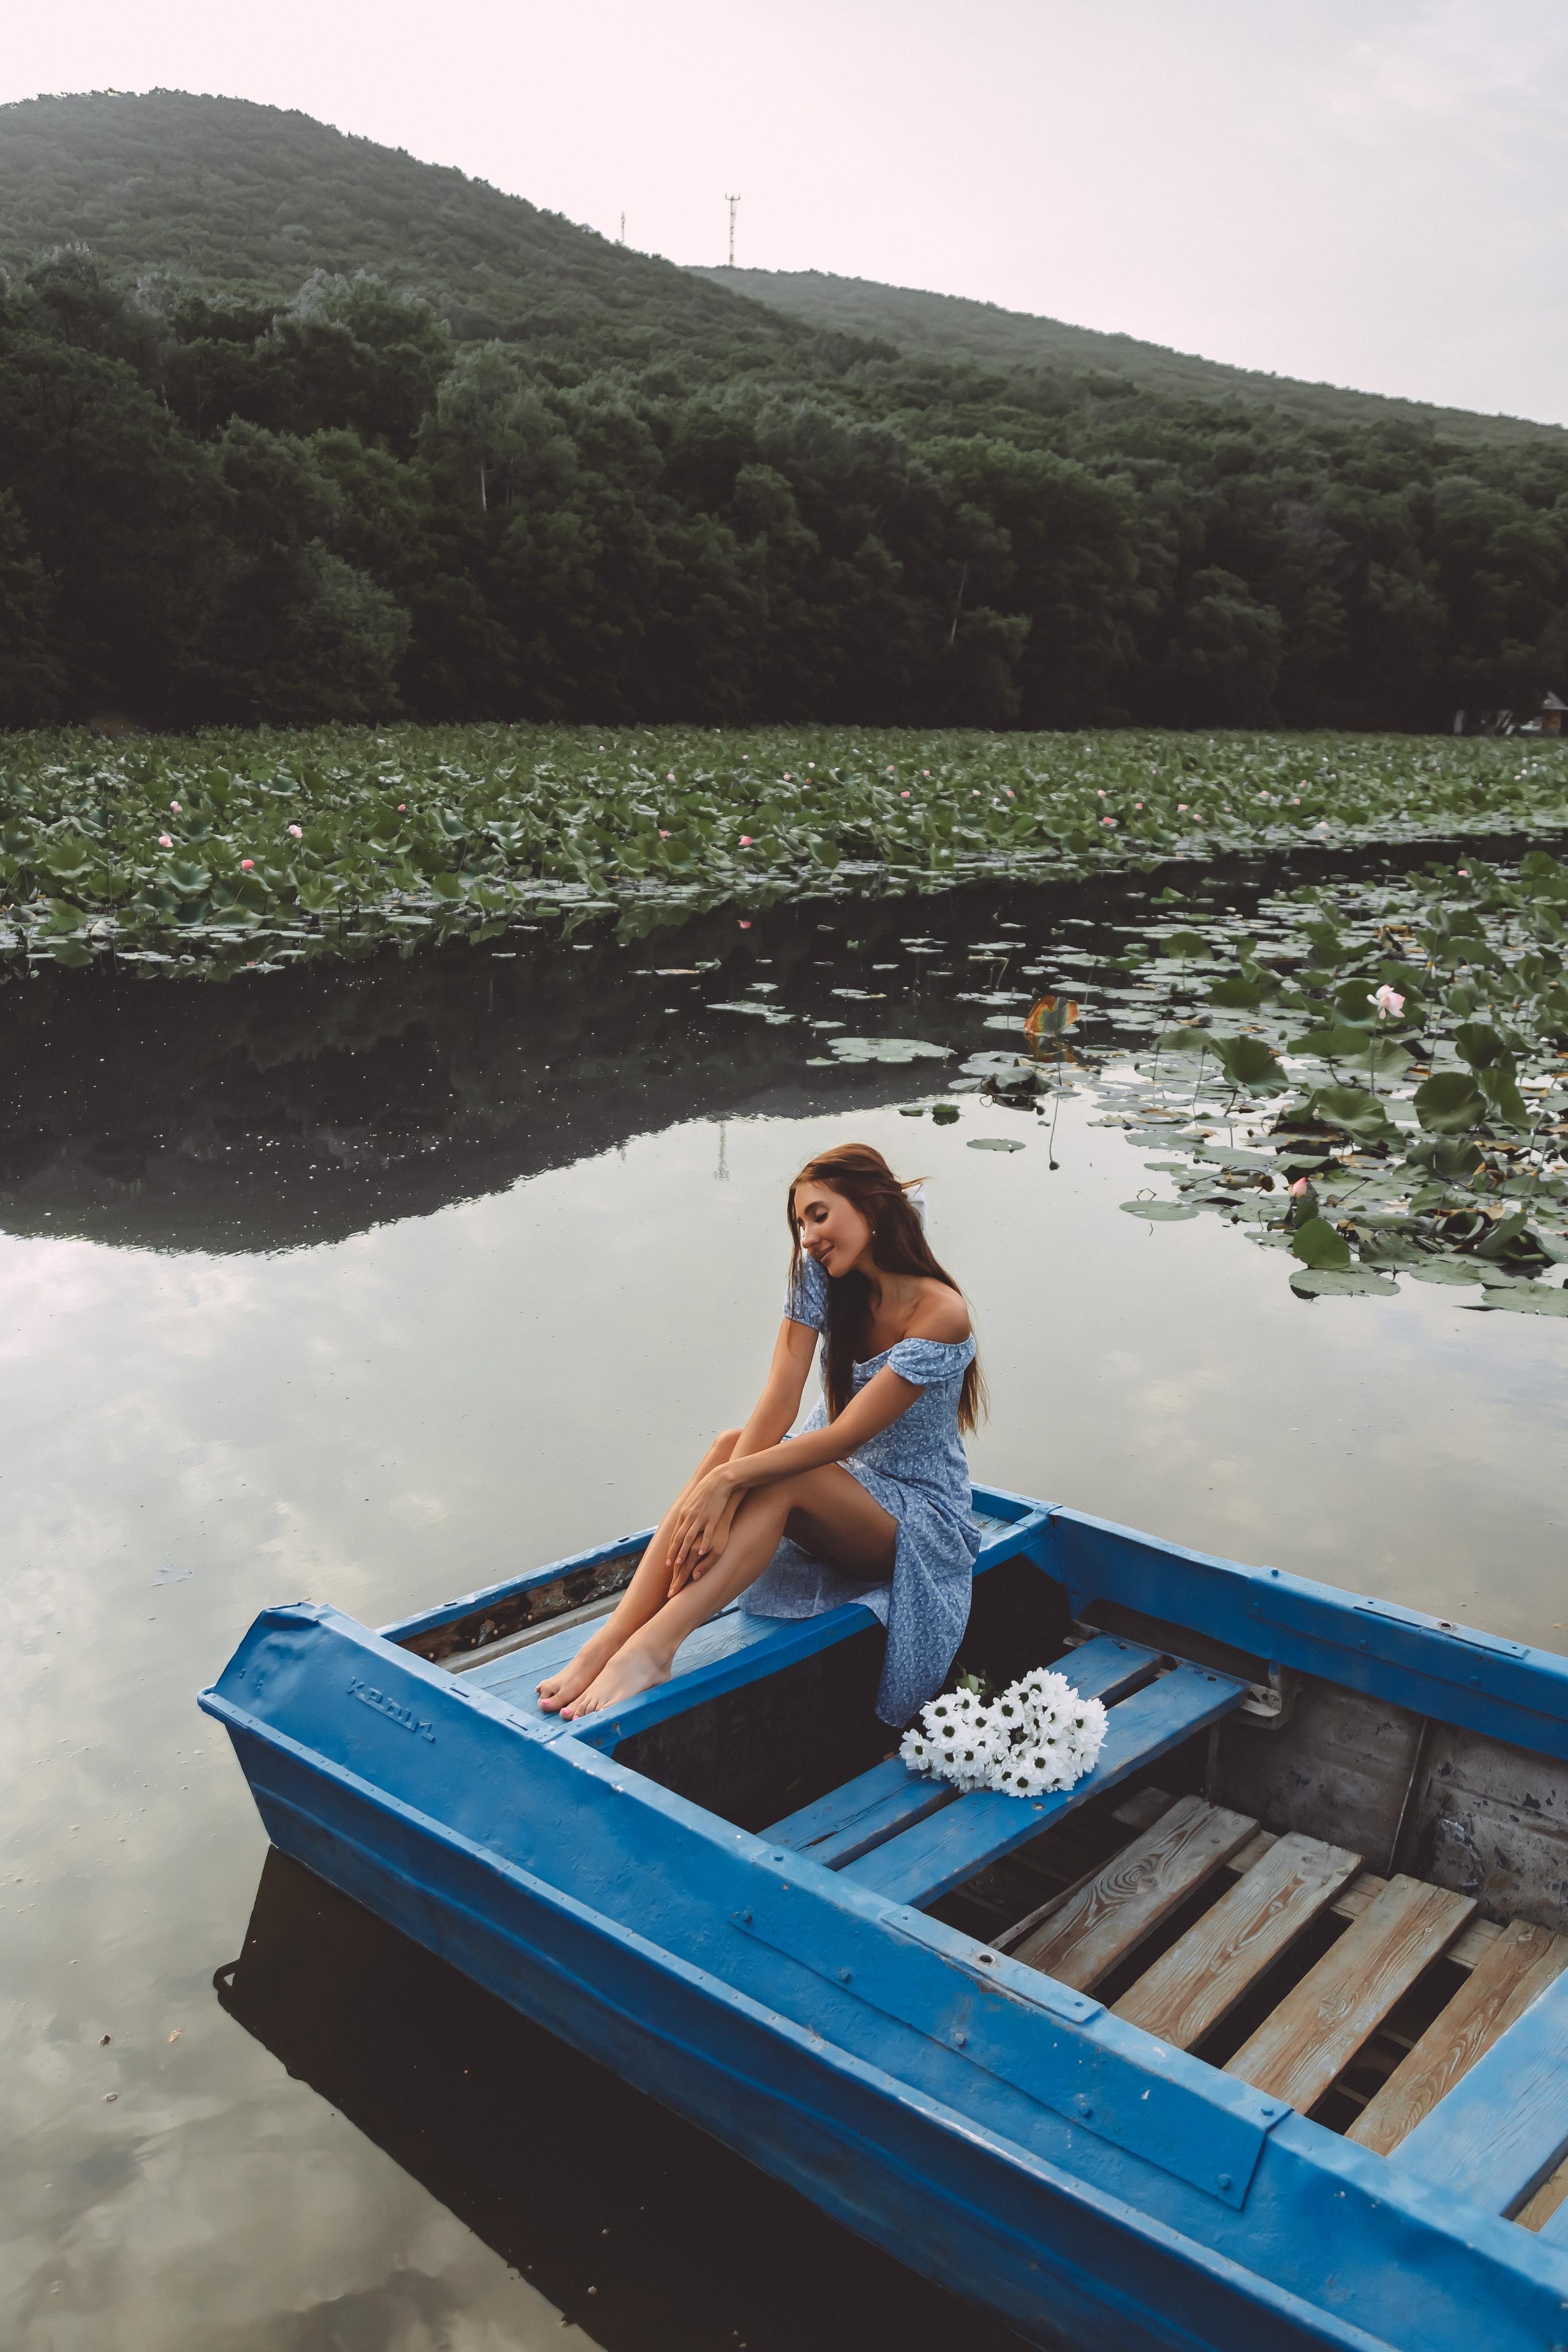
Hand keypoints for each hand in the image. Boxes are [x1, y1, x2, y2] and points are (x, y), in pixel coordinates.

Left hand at [666, 1467, 738, 1592]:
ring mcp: (700, 1517)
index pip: (675, 1534)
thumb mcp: (693, 1502)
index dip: (671, 1548)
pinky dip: (703, 1543)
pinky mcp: (712, 1517)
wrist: (718, 1480)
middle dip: (673, 1553)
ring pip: (689, 1537)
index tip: (668, 1561)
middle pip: (679, 1538)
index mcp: (684, 1513)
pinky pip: (706, 1533)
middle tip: (670, 1566)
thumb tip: (683, 1523)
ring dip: (683, 1551)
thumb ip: (688, 1514)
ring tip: (680, 1563)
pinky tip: (700, 1553)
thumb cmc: (707, 1491)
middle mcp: (689, 1517)